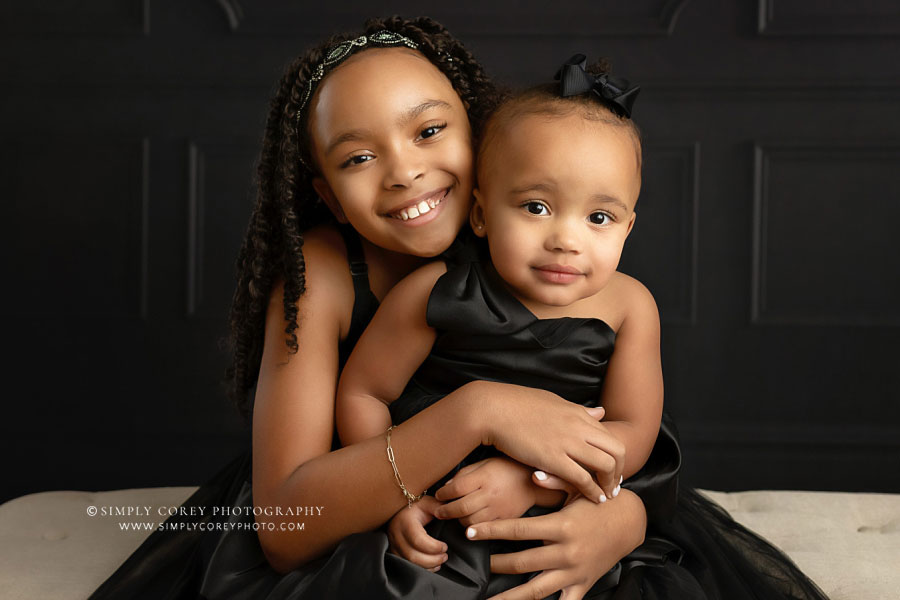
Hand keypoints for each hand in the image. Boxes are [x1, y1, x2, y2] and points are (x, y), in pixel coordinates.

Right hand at [386, 496, 447, 571]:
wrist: (398, 509)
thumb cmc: (415, 506)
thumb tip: (451, 512)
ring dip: (427, 566)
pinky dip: (420, 568)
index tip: (445, 546)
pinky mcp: (393, 551)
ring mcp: (392, 544)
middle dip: (432, 560)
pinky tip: (431, 565)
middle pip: (413, 556)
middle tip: (445, 556)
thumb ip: (439, 507)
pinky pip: (405, 565)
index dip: (434, 547)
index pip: (418, 540)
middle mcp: (396, 534)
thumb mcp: (427, 502)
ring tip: (440, 561)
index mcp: (405, 522)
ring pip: (408, 563)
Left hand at [434, 457, 552, 525]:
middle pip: (461, 507)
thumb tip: (446, 486)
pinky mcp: (505, 519)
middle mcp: (491, 494)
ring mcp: (499, 508)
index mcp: (485, 476)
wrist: (533, 481)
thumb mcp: (485, 463)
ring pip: (471, 522)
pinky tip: (470, 523)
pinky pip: (485, 529)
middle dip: (445, 511)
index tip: (438, 494)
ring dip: (458, 521)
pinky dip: (474, 528)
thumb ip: (465, 474)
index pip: (456, 488)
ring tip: (455, 515)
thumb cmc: (506, 468)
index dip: (442, 493)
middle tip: (438, 511)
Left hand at [466, 490, 646, 599]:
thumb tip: (532, 473)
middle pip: (521, 562)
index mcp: (561, 526)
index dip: (491, 531)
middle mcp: (566, 552)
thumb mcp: (576, 489)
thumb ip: (553, 481)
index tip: (469, 532)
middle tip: (474, 563)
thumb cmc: (597, 502)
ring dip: (510, 597)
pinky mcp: (582, 585)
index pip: (518, 530)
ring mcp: (574, 572)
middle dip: (494, 563)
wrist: (629, 522)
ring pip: (536, 590)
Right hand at [476, 381, 623, 501]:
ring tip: (606, 495)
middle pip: (617, 450)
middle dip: (620, 470)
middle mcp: (578, 426)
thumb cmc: (515, 404)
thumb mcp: (553, 402)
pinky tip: (592, 499)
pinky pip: (583, 478)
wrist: (492, 408)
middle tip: (614, 484)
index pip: (609, 435)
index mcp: (577, 413)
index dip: (615, 455)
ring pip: (606, 465)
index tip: (613, 469)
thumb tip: (600, 412)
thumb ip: (578, 411)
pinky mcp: (552, 458)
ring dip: (609, 484)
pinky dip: (592, 491)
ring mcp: (567, 442)